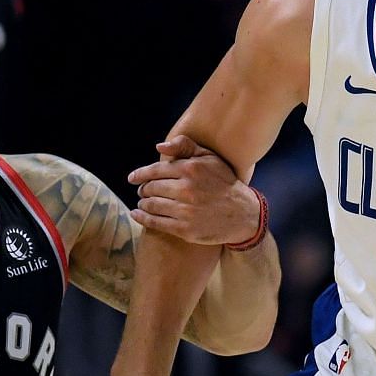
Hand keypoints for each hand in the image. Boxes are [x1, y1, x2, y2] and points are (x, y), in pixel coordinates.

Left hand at [128, 134, 259, 244]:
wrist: (242, 213)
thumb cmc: (224, 182)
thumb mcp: (209, 158)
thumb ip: (184, 147)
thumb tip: (158, 147)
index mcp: (190, 169)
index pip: (155, 170)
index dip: (140, 174)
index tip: (132, 178)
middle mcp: (186, 189)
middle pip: (151, 188)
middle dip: (143, 189)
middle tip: (142, 192)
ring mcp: (185, 210)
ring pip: (151, 205)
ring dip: (142, 203)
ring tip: (142, 202)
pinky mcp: (184, 229)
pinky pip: (155, 222)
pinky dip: (142, 218)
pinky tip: (137, 214)